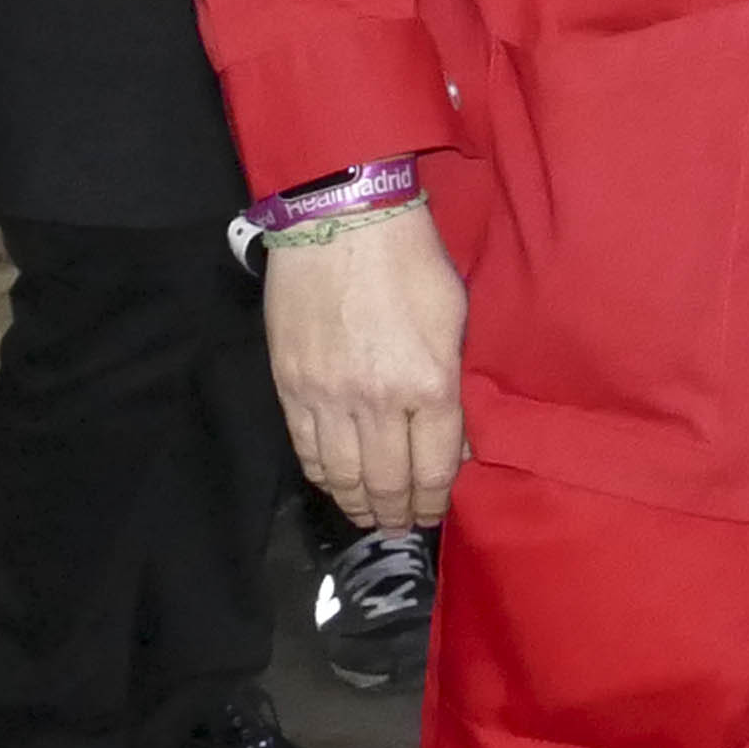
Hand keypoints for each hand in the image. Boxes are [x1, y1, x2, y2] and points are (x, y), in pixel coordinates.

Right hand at [265, 199, 467, 529]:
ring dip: (357, 504)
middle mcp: (379, 401)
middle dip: (396, 514)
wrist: (340, 220)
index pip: (435, 468)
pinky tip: (334, 482)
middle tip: (399, 527)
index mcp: (429, 384)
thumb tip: (458, 444)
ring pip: (342, 476)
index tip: (432, 513)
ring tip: (367, 515)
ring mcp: (329, 397)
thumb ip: (455, 387)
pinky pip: (306, 449)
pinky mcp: (291, 386)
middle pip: (388, 482)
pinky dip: (322, 475)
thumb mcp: (454, 320)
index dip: (433, 501)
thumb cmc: (409, 261)